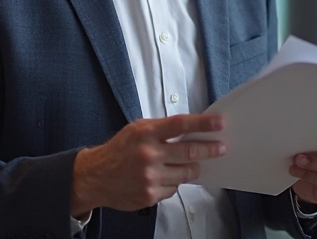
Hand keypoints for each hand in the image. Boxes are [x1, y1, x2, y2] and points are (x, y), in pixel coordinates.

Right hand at [70, 114, 226, 216]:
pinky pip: (174, 188)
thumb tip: (192, 131)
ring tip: (192, 163)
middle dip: (209, 149)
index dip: (203, 123)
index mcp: (145, 133)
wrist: (95, 176)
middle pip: (189, 151)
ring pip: (186, 172)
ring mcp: (150, 176)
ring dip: (192, 167)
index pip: (180, 125)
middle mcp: (148, 154)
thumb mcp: (137, 130)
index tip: (219, 122)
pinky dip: (174, 182)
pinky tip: (164, 176)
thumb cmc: (119, 150)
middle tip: (221, 147)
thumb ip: (162, 130)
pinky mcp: (150, 194)